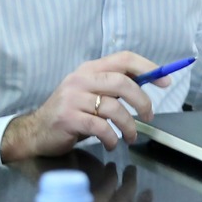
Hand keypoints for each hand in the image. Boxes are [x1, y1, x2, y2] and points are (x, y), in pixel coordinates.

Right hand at [0, 52, 166, 162]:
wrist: (36, 131)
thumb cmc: (69, 113)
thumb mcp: (90, 94)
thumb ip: (112, 87)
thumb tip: (146, 84)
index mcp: (89, 70)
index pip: (123, 58)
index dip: (148, 67)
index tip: (165, 81)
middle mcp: (81, 79)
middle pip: (122, 82)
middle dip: (142, 101)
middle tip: (148, 116)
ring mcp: (73, 98)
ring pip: (114, 108)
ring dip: (129, 126)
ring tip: (130, 137)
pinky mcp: (69, 118)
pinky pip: (101, 127)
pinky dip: (112, 138)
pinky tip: (112, 143)